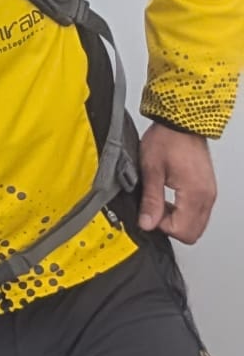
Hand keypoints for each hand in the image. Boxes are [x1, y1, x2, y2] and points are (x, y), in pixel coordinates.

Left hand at [137, 123, 215, 243]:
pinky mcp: (207, 188)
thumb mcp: (151, 170)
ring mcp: (209, 193)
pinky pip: (199, 211)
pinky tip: (171, 197)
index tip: (150, 212)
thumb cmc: (168, 139)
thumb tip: (147, 223)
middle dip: (170, 226)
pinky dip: (184, 211)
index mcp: (194, 194)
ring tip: (161, 200)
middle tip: (155, 209)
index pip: (182, 231)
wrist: (181, 122)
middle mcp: (207, 196)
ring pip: (197, 224)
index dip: (161, 226)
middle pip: (192, 233)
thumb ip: (150, 200)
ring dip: (177, 219)